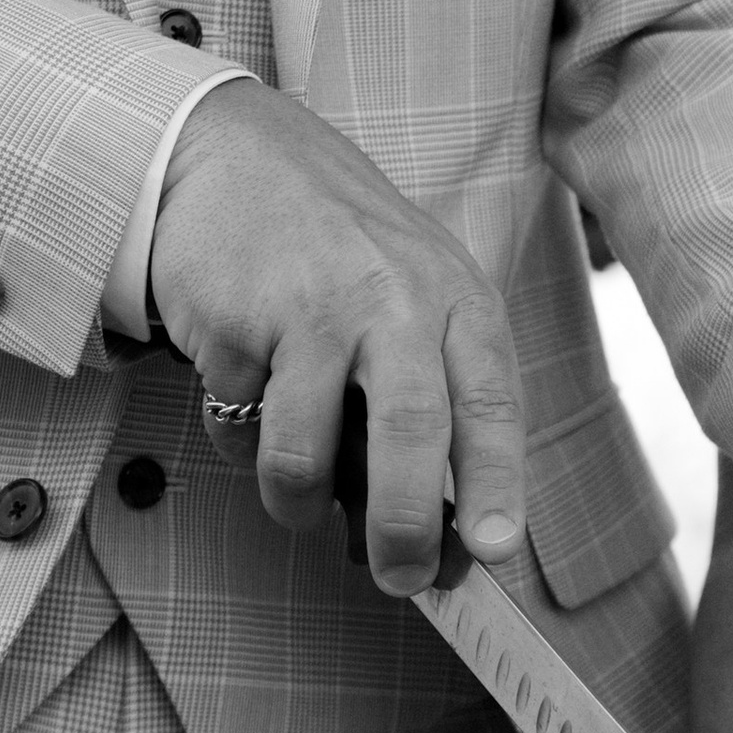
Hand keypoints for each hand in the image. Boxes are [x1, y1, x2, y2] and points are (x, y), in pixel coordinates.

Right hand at [147, 85, 521, 596]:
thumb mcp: (416, 301)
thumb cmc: (339, 247)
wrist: (234, 153)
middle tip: (398, 579)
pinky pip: (240, 424)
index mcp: (457, 302)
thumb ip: (436, 400)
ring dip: (299, 500)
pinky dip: (239, 437)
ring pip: (307, 452)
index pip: (492, 402)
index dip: (498, 483)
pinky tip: (246, 391)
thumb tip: (445, 536)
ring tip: (298, 496)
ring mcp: (315, 309)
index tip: (497, 550)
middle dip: (404, 527)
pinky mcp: (240, 322)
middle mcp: (396, 301)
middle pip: (413, 434)